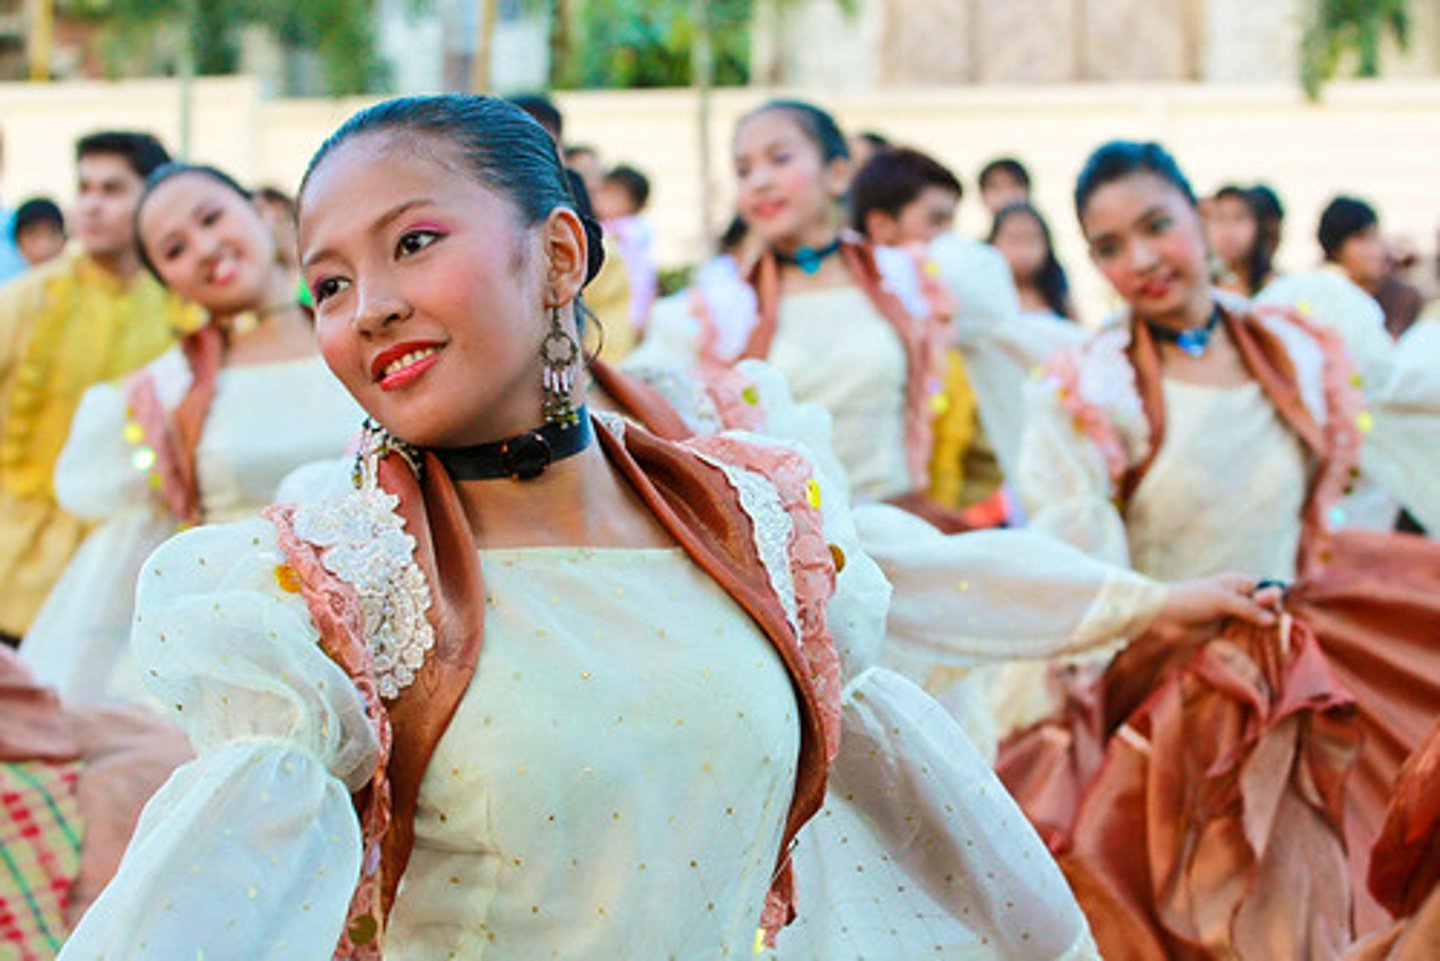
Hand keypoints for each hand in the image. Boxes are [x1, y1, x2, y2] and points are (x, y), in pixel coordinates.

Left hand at [1151, 573, 1280, 646]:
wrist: (1164, 617)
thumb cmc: (1191, 600)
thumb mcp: (1222, 600)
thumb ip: (1248, 608)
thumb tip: (1273, 619)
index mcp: (1239, 582)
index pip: (1269, 588)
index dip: (1276, 599)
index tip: (1277, 610)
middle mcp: (1240, 597)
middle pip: (1267, 607)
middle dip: (1274, 616)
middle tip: (1277, 629)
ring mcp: (1234, 614)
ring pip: (1260, 622)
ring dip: (1266, 631)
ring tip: (1274, 640)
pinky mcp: (1227, 630)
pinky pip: (1247, 634)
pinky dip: (1256, 640)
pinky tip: (1263, 647)